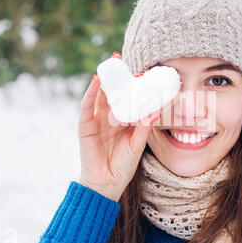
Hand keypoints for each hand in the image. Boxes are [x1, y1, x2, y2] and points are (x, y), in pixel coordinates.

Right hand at [77, 69, 159, 201]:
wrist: (106, 183)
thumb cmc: (123, 166)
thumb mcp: (137, 144)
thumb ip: (144, 127)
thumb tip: (156, 110)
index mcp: (122, 122)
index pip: (126, 100)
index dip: (131, 86)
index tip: (140, 71)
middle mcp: (108, 118)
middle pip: (112, 94)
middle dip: (117, 78)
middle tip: (121, 59)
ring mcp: (96, 120)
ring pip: (100, 96)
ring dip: (104, 80)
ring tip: (110, 64)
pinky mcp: (85, 125)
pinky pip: (87, 106)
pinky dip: (90, 93)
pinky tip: (96, 81)